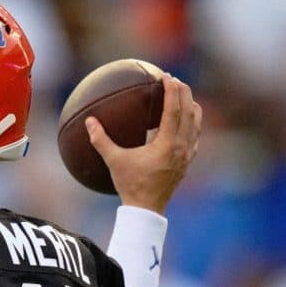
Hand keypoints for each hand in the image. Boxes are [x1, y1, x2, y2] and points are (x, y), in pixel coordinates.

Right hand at [85, 74, 201, 213]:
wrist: (147, 209)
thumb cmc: (130, 185)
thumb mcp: (114, 161)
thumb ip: (101, 140)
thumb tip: (89, 121)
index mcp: (167, 144)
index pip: (173, 110)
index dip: (171, 91)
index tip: (166, 76)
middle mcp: (181, 147)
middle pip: (190, 112)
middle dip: (184, 92)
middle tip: (175, 79)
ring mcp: (187, 155)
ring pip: (196, 123)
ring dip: (190, 106)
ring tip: (182, 95)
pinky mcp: (187, 162)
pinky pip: (195, 136)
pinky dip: (191, 123)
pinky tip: (184, 120)